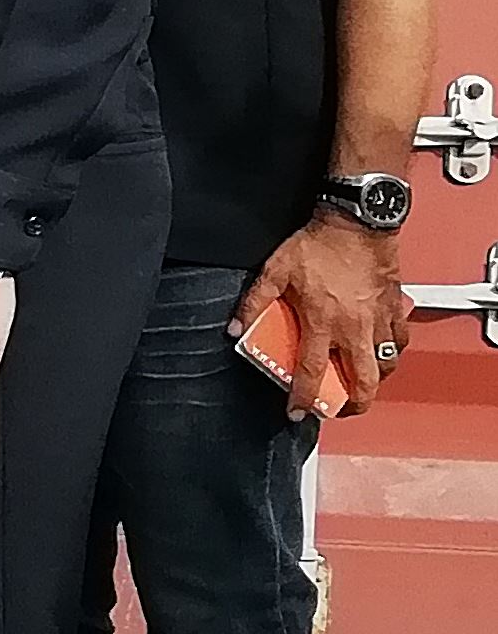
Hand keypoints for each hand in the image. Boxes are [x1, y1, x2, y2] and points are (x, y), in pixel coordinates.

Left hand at [239, 217, 408, 418]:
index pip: (311, 372)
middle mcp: (355, 328)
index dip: (304, 397)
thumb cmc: (318, 245)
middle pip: (364, 382)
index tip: (297, 412)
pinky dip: (392, 353)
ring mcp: (379, 320)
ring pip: (386, 365)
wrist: (357, 222)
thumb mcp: (275, 271)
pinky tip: (381, 352)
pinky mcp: (395, 308)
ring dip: (374, 380)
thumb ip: (253, 302)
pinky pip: (399, 341)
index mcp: (323, 322)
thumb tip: (234, 327)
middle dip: (355, 404)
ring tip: (359, 382)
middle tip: (341, 409)